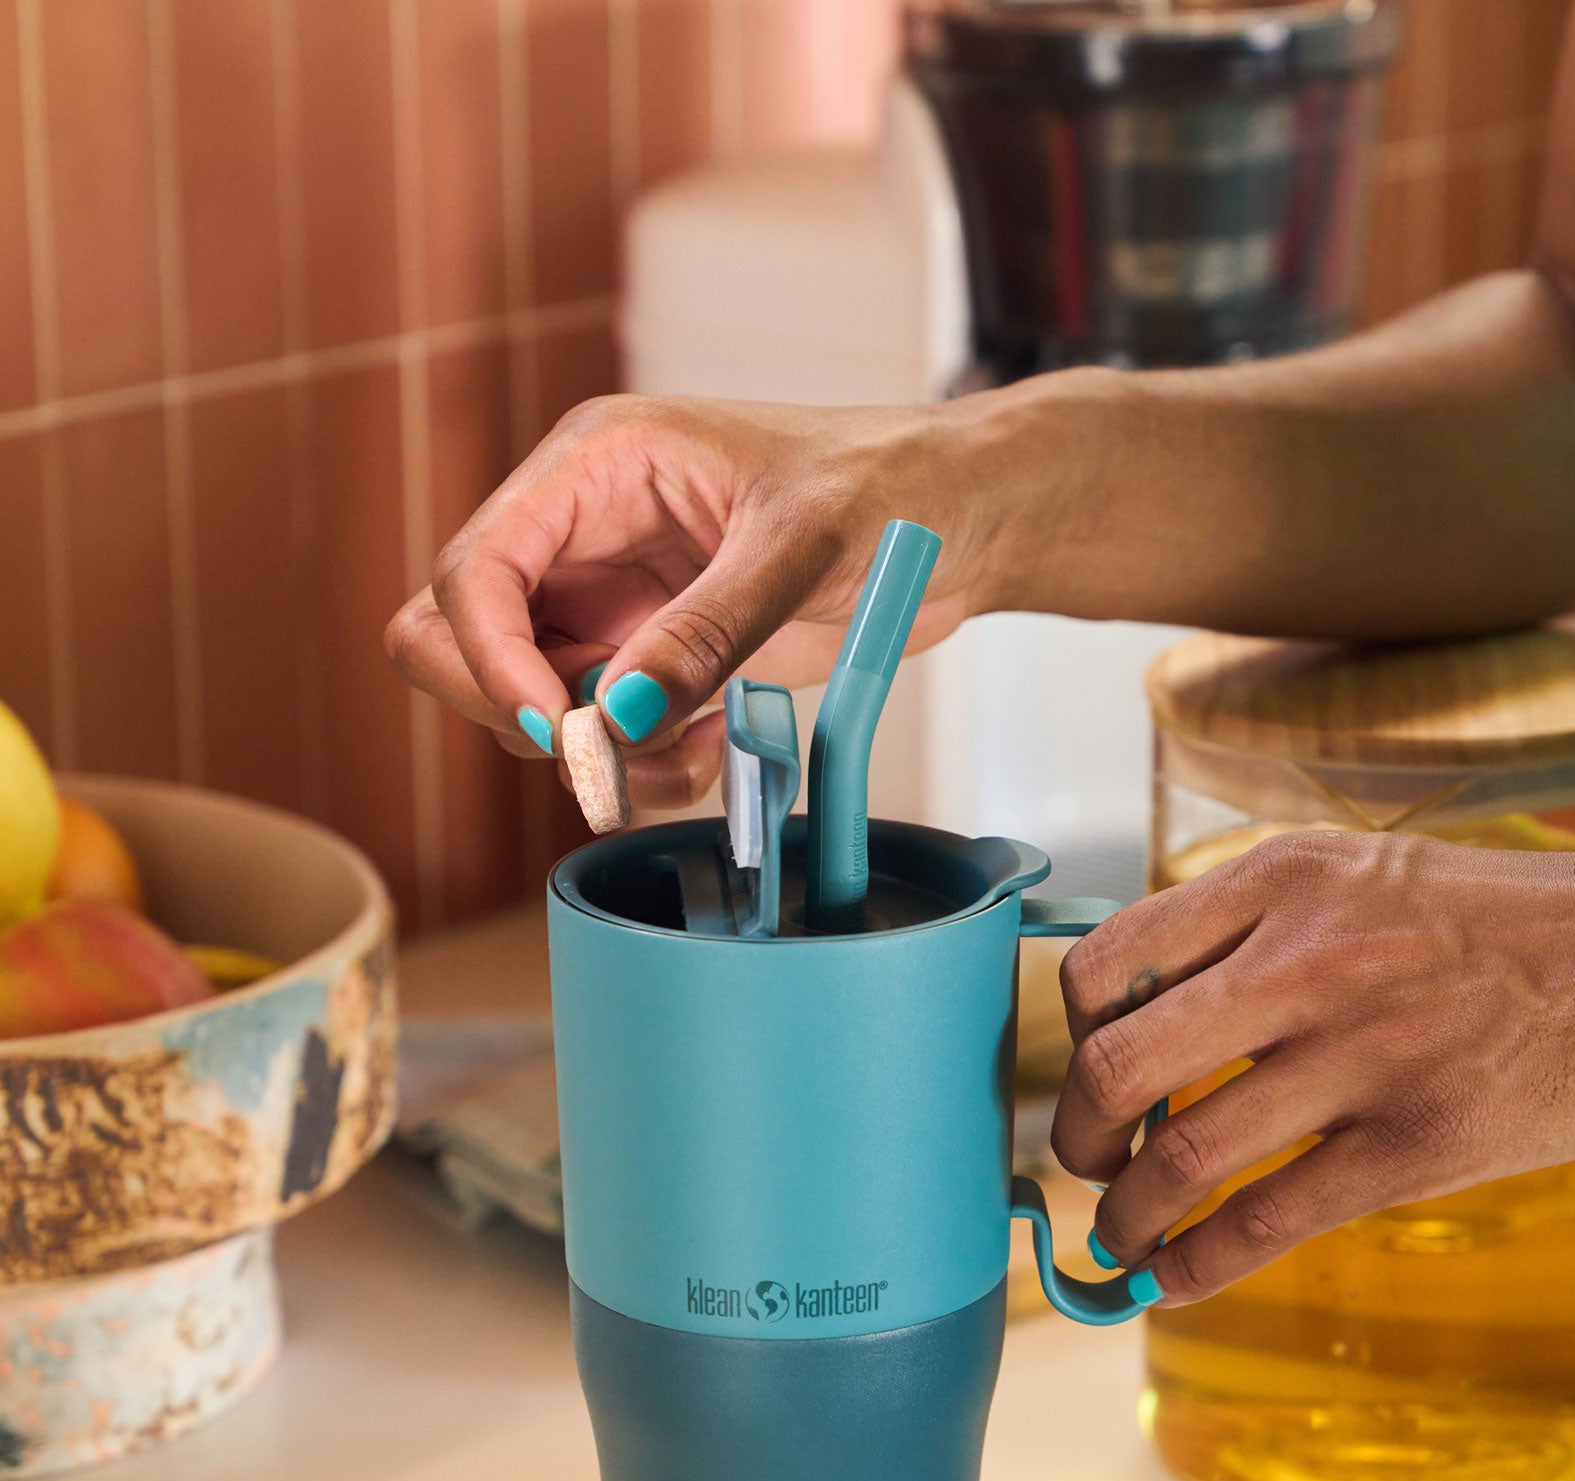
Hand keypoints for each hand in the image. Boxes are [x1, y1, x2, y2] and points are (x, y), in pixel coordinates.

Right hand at [384, 394, 994, 815]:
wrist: (959, 517)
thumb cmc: (891, 486)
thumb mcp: (801, 547)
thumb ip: (705, 631)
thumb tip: (616, 716)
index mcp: (595, 465)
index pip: (472, 570)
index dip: (490, 660)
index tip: (562, 730)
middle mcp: (582, 534)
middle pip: (459, 641)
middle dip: (523, 716)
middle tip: (612, 753)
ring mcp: (611, 601)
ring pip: (531, 707)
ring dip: (599, 755)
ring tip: (700, 751)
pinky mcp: (650, 658)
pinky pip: (602, 736)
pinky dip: (643, 765)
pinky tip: (717, 746)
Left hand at [1052, 831, 1574, 1304]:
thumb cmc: (1504, 921)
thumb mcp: (1362, 872)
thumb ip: (1252, 926)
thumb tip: (1143, 1009)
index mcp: (1282, 882)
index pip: (1106, 964)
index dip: (1072, 1034)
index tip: (1087, 1068)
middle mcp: (1307, 963)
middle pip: (1116, 1067)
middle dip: (1078, 1137)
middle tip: (1088, 1165)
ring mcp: (1361, 1058)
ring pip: (1180, 1159)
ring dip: (1126, 1218)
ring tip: (1122, 1236)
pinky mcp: (1414, 1148)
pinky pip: (1264, 1223)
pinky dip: (1198, 1265)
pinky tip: (1176, 1280)